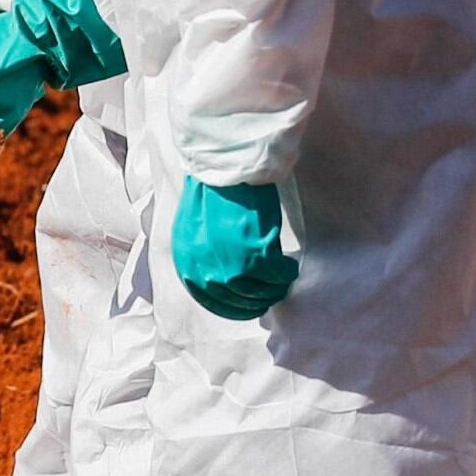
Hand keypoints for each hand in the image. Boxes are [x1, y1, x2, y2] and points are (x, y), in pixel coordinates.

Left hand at [173, 178, 294, 317]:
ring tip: (283, 279)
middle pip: (239, 300)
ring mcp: (232, 266)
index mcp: (187, 265)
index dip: (236, 306)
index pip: (212, 302)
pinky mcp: (257, 255)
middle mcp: (207, 271)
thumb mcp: (193, 232)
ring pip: (261, 292)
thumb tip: (221, 278)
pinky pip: (278, 275)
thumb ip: (203, 258)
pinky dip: (286, 272)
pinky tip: (288, 265)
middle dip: (259, 299)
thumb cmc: (209, 192)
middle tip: (273, 291)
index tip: (251, 304)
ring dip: (275, 288)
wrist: (223, 169)